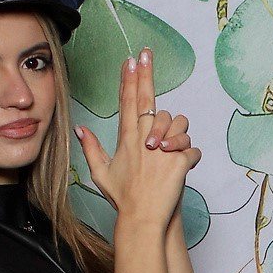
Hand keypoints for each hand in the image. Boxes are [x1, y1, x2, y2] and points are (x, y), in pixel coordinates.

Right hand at [75, 48, 199, 230]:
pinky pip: (192, 149)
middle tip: (147, 53)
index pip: (127, 102)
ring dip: (178, 134)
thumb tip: (80, 129)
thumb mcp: (102, 173)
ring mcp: (162, 149)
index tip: (130, 60)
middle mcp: (144, 139)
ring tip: (172, 151)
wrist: (142, 220)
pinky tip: (183, 168)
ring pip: (178, 124)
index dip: (129, 79)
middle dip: (146, 74)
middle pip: (147, 99)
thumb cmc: (124, 198)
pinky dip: (190, 157)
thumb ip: (92, 148)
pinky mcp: (179, 161)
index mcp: (127, 139)